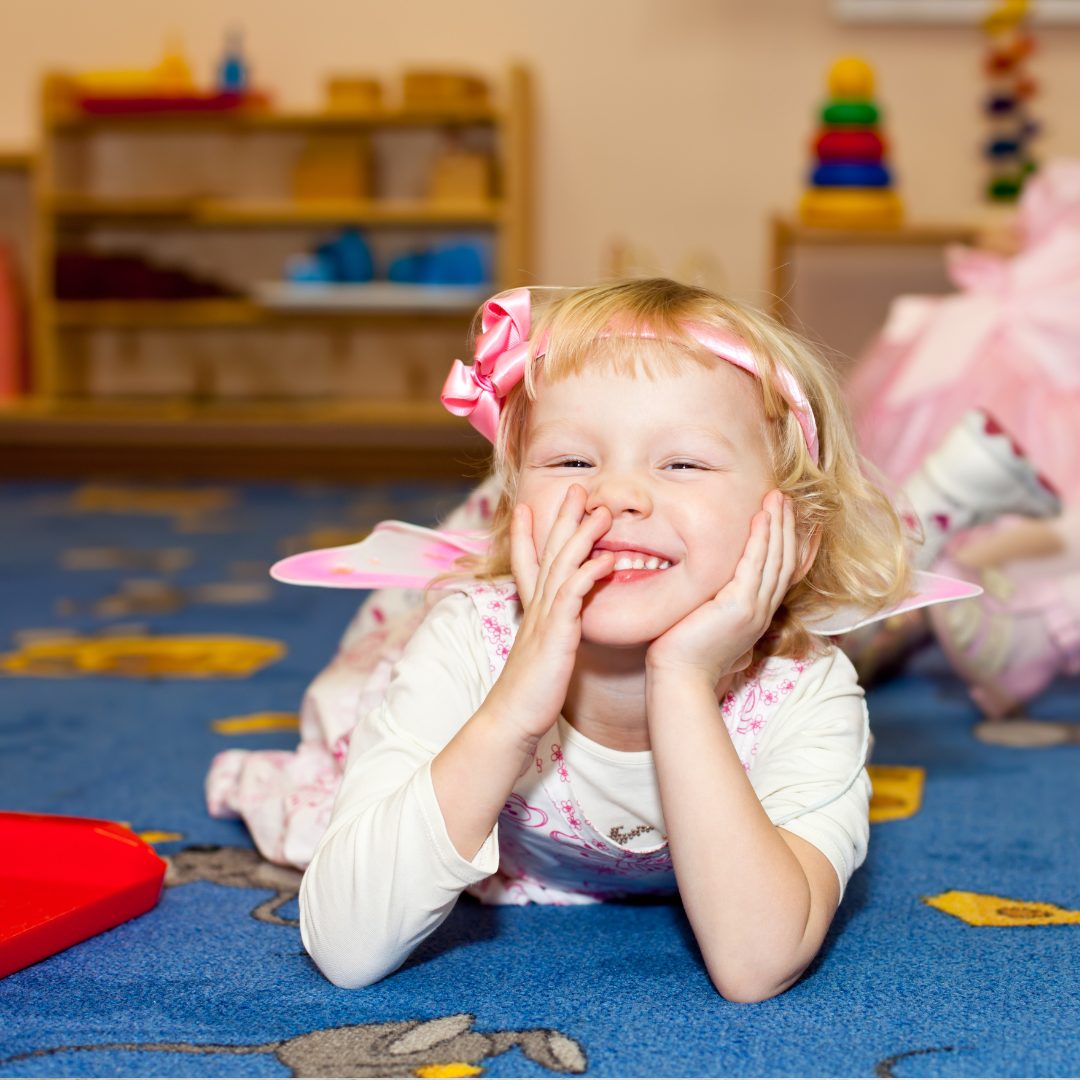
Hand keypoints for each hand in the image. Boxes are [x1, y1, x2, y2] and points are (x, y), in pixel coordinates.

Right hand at [486, 485, 614, 745]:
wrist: (511, 721)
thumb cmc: (529, 695)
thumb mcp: (540, 656)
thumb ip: (550, 635)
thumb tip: (562, 626)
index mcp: (532, 612)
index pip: (527, 563)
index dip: (529, 533)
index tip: (529, 506)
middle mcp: (535, 608)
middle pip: (547, 552)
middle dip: (561, 518)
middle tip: (576, 488)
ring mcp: (544, 619)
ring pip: (561, 566)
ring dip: (581, 535)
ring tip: (601, 511)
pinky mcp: (555, 635)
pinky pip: (571, 596)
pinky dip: (588, 574)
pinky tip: (606, 559)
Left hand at [646, 490, 796, 685]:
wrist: (679, 676)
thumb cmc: (683, 651)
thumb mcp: (707, 622)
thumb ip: (716, 605)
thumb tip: (710, 592)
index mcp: (756, 613)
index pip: (781, 572)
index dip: (789, 543)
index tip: (790, 518)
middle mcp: (762, 610)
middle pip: (784, 560)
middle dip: (787, 526)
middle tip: (787, 498)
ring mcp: (754, 609)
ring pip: (775, 559)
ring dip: (778, 525)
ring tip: (779, 498)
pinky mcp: (740, 607)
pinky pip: (755, 565)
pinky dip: (761, 539)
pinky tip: (761, 517)